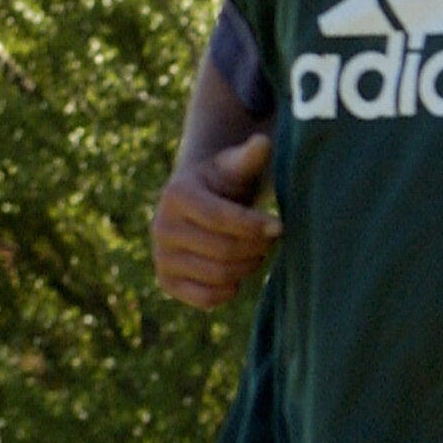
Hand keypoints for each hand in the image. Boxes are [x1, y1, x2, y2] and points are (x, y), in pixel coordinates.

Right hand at [152, 131, 279, 306]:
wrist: (198, 206)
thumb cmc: (224, 183)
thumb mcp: (234, 165)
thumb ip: (249, 156)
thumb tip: (263, 143)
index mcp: (177, 195)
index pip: (220, 218)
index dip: (254, 225)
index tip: (281, 226)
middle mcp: (161, 228)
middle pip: (223, 250)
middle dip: (257, 247)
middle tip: (273, 240)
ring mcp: (161, 257)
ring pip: (218, 275)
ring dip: (248, 267)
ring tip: (258, 252)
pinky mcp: (166, 283)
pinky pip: (205, 299)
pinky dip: (230, 291)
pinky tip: (239, 274)